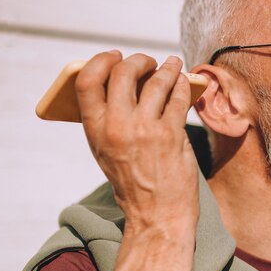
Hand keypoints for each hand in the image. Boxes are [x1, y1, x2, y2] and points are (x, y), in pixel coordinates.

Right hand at [75, 50, 198, 232]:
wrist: (157, 214)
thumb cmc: (133, 183)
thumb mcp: (106, 151)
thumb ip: (108, 119)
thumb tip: (124, 83)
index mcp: (95, 130)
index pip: (86, 81)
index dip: (100, 61)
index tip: (114, 56)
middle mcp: (117, 126)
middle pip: (123, 72)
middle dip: (138, 60)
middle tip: (148, 61)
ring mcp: (145, 129)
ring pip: (156, 81)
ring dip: (167, 68)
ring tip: (173, 64)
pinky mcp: (171, 134)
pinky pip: (179, 97)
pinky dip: (183, 85)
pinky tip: (185, 83)